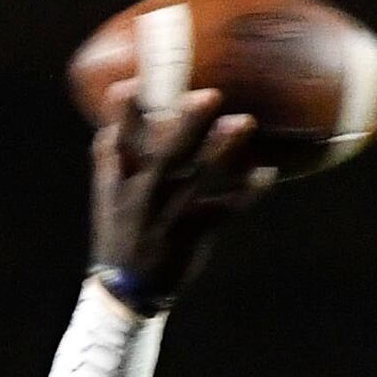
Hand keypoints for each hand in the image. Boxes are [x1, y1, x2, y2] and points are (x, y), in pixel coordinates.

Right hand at [87, 80, 263, 310]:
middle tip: (209, 94)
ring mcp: (168, 216)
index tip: (132, 84)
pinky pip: (226, 210)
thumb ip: (117, 154)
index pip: (112, 144)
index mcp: (116, 185)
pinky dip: (249, 193)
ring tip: (244, 122)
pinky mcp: (194, 233)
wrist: (127, 292)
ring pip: (197, 179)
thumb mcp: (108, 195)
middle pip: (163, 155)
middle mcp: (142, 197)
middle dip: (185, 124)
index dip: (119, 114)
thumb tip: (126, 101)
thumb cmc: (121, 233)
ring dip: (221, 150)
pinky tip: (269, 173)